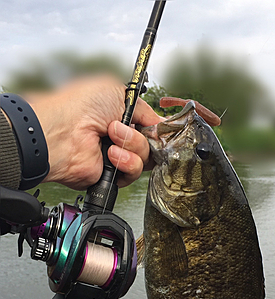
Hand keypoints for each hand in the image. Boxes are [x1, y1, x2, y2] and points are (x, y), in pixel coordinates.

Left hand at [27, 76, 160, 189]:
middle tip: (120, 128)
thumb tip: (158, 121)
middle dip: (141, 135)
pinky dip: (126, 162)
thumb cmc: (79, 107)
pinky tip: (110, 154)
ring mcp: (116, 157)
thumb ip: (143, 108)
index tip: (158, 127)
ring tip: (110, 138)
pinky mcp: (112, 175)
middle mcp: (119, 137)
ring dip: (132, 146)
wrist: (62, 133)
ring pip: (145, 158)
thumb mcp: (118, 93)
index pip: (150, 126)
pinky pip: (134, 173)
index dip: (156, 128)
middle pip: (151, 144)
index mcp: (120, 116)